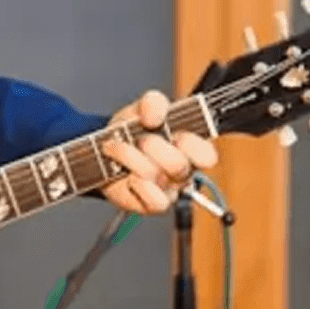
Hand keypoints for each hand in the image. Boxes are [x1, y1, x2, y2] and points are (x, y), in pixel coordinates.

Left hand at [99, 89, 218, 214]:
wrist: (103, 152)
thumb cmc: (130, 132)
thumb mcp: (140, 110)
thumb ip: (152, 103)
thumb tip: (154, 114)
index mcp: (188, 147)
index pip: (207, 155)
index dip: (190, 144)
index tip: (173, 133)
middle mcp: (182, 171)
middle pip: (178, 164)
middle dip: (151, 146)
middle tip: (139, 139)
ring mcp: (168, 189)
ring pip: (157, 177)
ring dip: (130, 158)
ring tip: (117, 149)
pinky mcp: (152, 205)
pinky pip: (151, 199)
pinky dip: (133, 183)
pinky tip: (124, 174)